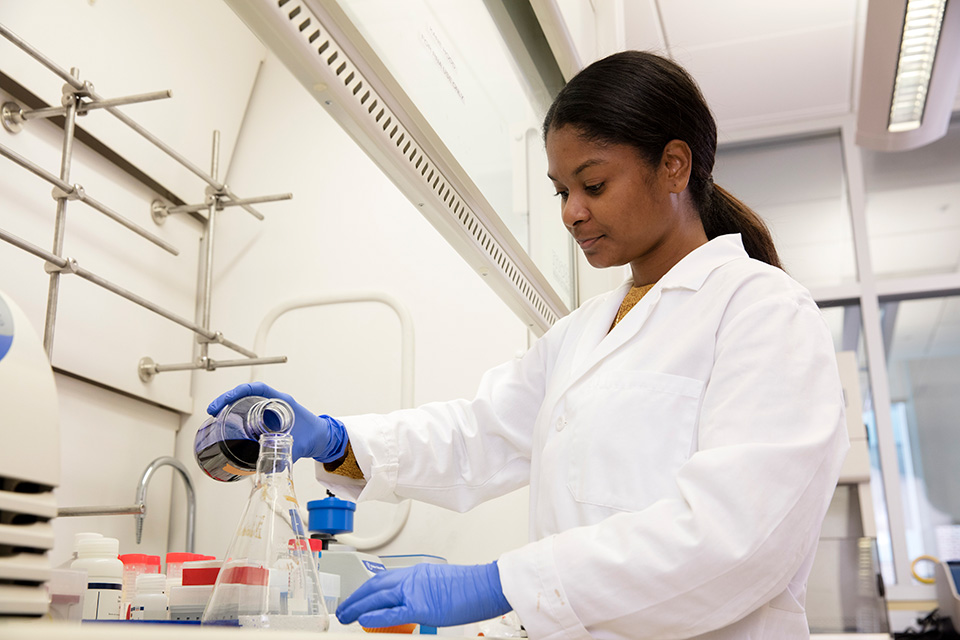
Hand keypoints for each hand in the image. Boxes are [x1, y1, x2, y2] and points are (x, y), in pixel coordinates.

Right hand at [207, 382, 347, 462]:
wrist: (321, 438)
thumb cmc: (313, 435)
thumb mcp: (298, 445)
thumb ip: (286, 456)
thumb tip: (270, 468)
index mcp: (283, 402)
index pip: (257, 389)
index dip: (239, 392)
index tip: (225, 400)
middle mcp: (275, 403)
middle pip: (246, 394)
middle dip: (227, 399)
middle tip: (213, 410)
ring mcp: (270, 410)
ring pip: (246, 402)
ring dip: (229, 406)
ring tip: (215, 416)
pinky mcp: (267, 419)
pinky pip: (249, 412)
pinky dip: (236, 415)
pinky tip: (227, 424)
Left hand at [336, 562, 510, 628]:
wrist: (486, 585)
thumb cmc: (470, 587)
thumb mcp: (439, 585)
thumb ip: (421, 593)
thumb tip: (409, 606)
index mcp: (416, 573)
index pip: (383, 579)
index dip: (366, 589)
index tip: (356, 598)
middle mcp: (412, 578)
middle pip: (375, 586)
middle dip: (356, 598)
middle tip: (343, 609)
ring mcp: (415, 591)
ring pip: (378, 597)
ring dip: (358, 606)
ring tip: (346, 616)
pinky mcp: (421, 607)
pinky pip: (393, 612)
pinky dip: (376, 616)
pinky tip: (363, 621)